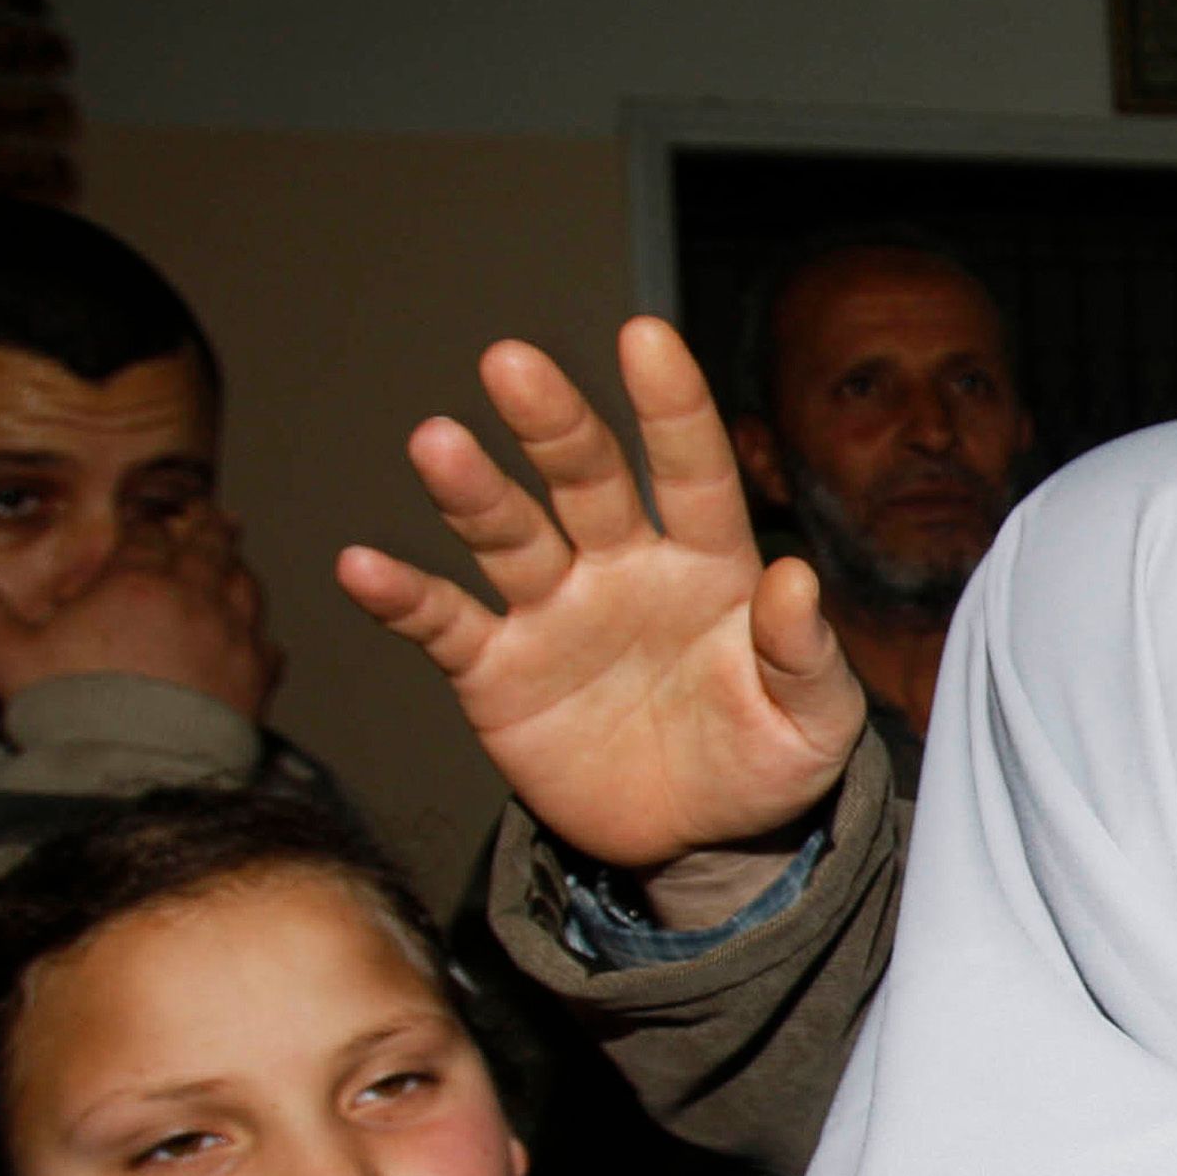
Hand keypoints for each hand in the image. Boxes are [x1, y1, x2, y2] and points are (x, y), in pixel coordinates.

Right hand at [0, 503, 280, 716]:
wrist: (136, 775)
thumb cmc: (68, 711)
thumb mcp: (4, 651)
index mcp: (137, 581)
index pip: (147, 534)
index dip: (147, 521)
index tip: (149, 514)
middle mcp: (195, 599)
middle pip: (208, 548)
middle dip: (206, 528)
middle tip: (212, 514)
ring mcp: (233, 640)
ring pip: (245, 588)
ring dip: (237, 571)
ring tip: (233, 561)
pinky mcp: (257, 684)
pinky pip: (268, 647)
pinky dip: (260, 636)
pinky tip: (257, 639)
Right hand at [335, 317, 866, 874]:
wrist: (695, 839)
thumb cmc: (762, 761)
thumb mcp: (813, 723)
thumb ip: (805, 655)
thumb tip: (796, 580)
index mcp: (707, 565)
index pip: (692, 473)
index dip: (670, 407)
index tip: (645, 337)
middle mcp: (622, 567)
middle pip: (584, 479)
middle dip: (551, 424)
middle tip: (512, 364)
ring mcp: (554, 612)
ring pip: (508, 534)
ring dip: (472, 492)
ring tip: (437, 443)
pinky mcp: (498, 670)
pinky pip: (445, 624)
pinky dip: (404, 598)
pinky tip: (363, 568)